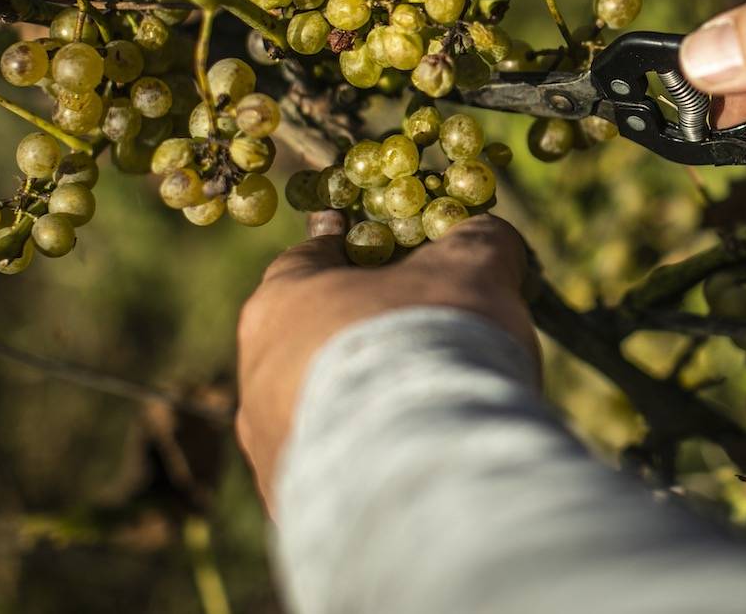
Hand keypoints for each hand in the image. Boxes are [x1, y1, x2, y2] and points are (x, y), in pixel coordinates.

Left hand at [235, 215, 537, 508]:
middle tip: (427, 337)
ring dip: (368, 405)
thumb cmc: (434, 340)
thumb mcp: (471, 267)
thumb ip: (477, 241)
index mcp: (280, 305)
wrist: (420, 464)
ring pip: (322, 412)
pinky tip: (420, 460)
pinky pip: (336, 472)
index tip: (392, 253)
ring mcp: (270, 450)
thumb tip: (488, 236)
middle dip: (367, 334)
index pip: (310, 259)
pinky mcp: (292, 509)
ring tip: (431, 410)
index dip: (358, 251)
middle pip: (314, 339)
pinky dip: (372, 460)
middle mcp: (256, 378)